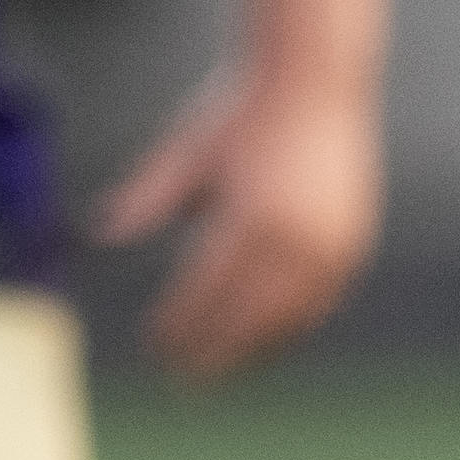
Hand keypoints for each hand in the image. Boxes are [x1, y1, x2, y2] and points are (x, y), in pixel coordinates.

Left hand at [98, 63, 384, 379]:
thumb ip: (150, 195)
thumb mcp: (188, 148)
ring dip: (255, 348)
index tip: (158, 347)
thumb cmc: (244, 108)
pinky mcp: (353, 247)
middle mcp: (296, 241)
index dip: (182, 324)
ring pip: (290, 319)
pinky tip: (269, 339)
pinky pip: (321, 304)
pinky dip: (293, 327)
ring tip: (225, 367)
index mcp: (250, 216)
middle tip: (185, 380)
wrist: (317, 79)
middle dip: (216, 352)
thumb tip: (105, 234)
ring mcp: (332, 248)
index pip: (208, 291)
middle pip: (249, 318)